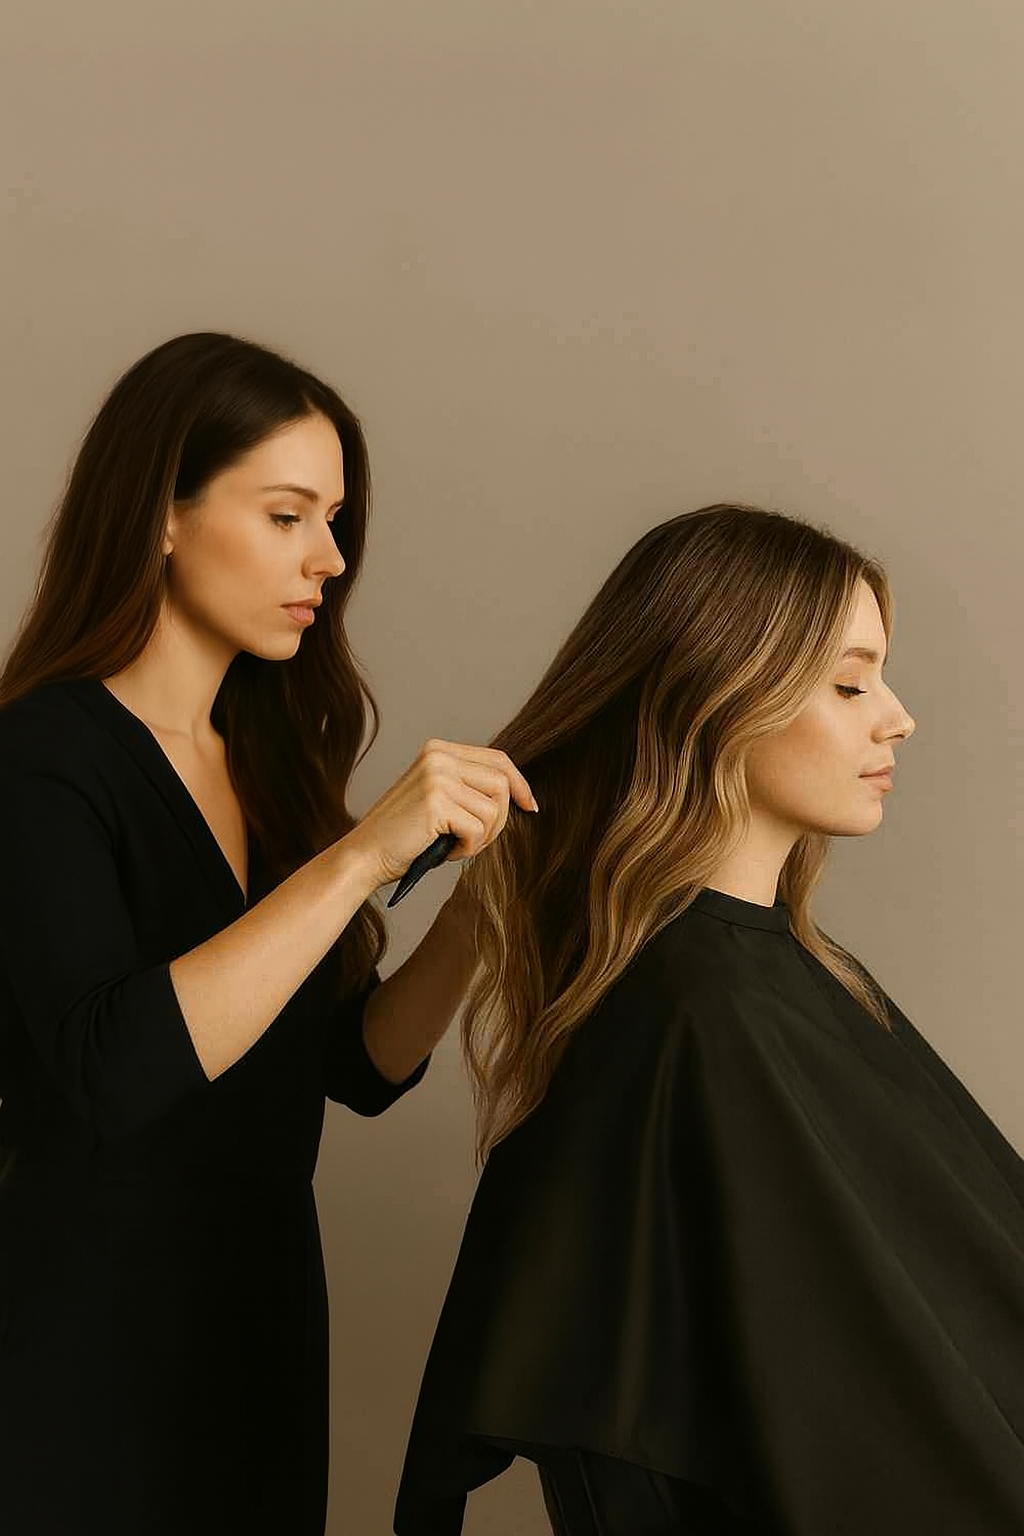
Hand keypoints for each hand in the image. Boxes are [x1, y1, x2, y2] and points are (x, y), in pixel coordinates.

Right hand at [345, 740, 537, 891]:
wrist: (364, 856)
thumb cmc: (404, 836)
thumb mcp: (439, 800)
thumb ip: (468, 787)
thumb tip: (517, 793)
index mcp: (438, 750)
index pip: (497, 759)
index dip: (519, 784)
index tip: (529, 806)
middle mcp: (438, 756)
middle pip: (502, 782)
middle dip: (500, 819)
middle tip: (477, 841)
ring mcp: (437, 777)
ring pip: (493, 808)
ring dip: (482, 837)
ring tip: (455, 845)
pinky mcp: (436, 802)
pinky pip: (478, 829)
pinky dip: (467, 848)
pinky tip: (445, 851)